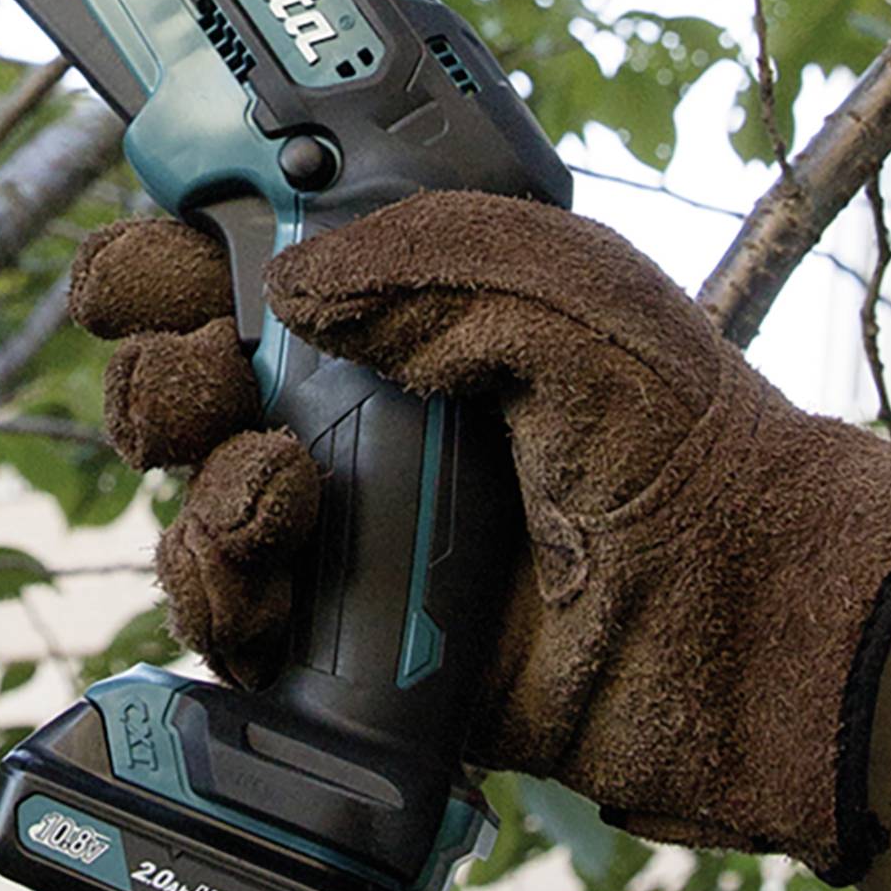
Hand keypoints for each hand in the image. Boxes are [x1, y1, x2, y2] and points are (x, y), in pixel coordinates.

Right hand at [68, 192, 890, 880]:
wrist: (731, 617)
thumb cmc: (677, 440)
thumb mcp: (573, 297)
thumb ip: (434, 258)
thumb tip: (290, 286)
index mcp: (393, 308)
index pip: (232, 258)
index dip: (170, 251)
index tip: (159, 261)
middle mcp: (346, 411)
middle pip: (175, 373)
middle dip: (160, 367)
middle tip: (218, 370)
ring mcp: (335, 529)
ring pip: (182, 492)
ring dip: (200, 478)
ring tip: (281, 487)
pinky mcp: (331, 639)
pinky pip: (219, 612)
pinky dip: (215, 586)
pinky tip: (273, 569)